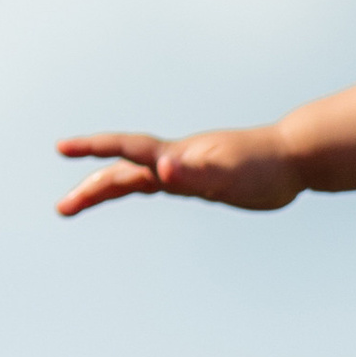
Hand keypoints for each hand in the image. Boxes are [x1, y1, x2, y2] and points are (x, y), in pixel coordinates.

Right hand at [55, 127, 302, 218]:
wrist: (293, 157)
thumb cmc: (264, 167)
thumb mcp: (228, 175)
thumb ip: (195, 173)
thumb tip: (162, 171)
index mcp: (176, 156)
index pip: (126, 150)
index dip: (93, 148)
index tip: (62, 148)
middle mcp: (175, 159)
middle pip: (122, 171)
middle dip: (90, 187)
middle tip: (63, 209)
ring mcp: (184, 168)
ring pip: (135, 178)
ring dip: (107, 189)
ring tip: (78, 205)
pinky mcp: (199, 180)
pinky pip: (157, 184)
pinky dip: (138, 187)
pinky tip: (136, 190)